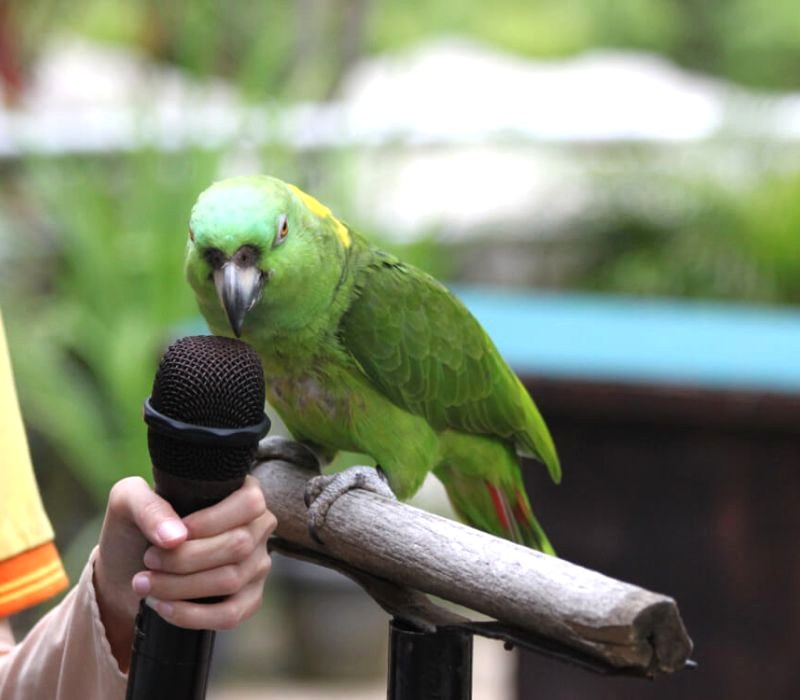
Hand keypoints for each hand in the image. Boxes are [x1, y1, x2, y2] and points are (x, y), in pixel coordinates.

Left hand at [93, 475, 275, 670]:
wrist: (127, 571)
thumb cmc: (135, 527)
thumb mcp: (129, 501)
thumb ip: (149, 507)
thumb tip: (176, 537)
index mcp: (241, 491)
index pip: (249, 503)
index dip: (211, 522)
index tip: (171, 536)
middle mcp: (257, 527)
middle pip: (238, 545)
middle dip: (185, 559)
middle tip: (148, 561)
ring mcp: (257, 564)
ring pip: (231, 580)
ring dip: (181, 587)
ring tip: (146, 584)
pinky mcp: (249, 599)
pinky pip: (232, 615)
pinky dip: (193, 615)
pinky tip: (165, 607)